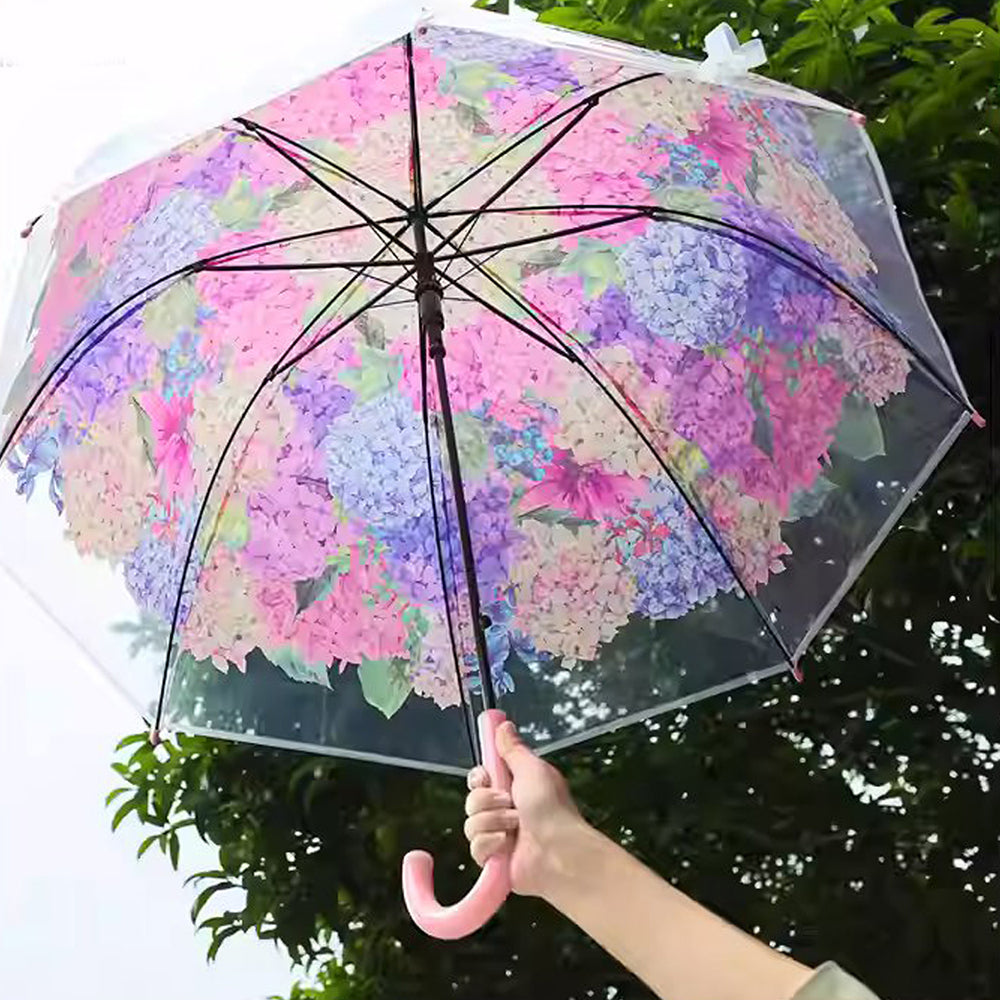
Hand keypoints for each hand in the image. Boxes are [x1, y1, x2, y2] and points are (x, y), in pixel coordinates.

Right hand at [464, 720, 586, 897]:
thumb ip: (513, 749)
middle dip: (486, 800)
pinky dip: (490, 844)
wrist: (559, 851)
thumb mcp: (532, 769)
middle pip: (472, 799)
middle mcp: (504, 810)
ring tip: (514, 826)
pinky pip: (475, 847)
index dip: (480, 777)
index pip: (481, 778)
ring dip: (493, 821)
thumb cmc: (552, 809)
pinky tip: (507, 845)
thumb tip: (503, 725)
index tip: (488, 777)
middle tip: (509, 802)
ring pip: (471, 823)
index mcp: (514, 787)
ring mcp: (498, 835)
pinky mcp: (494, 859)